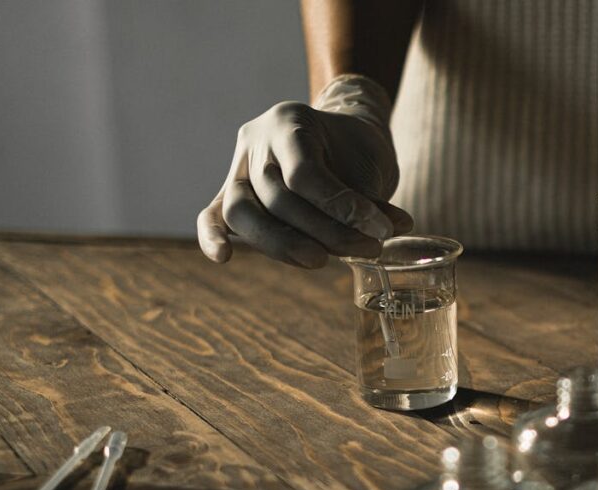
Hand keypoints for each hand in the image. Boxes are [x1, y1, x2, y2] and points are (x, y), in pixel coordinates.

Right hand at [197, 75, 412, 266]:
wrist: (338, 141)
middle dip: (324, 232)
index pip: (305, 174)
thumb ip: (369, 201)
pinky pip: (212, 215)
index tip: (381, 230)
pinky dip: (212, 236)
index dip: (342, 208)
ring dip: (282, 245)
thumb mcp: (368, 165)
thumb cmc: (353, 152)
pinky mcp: (229, 195)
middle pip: (276, 197)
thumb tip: (385, 233)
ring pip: (242, 212)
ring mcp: (238, 168)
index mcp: (289, 121)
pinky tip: (223, 256)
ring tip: (321, 261)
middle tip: (365, 249)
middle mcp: (256, 141)